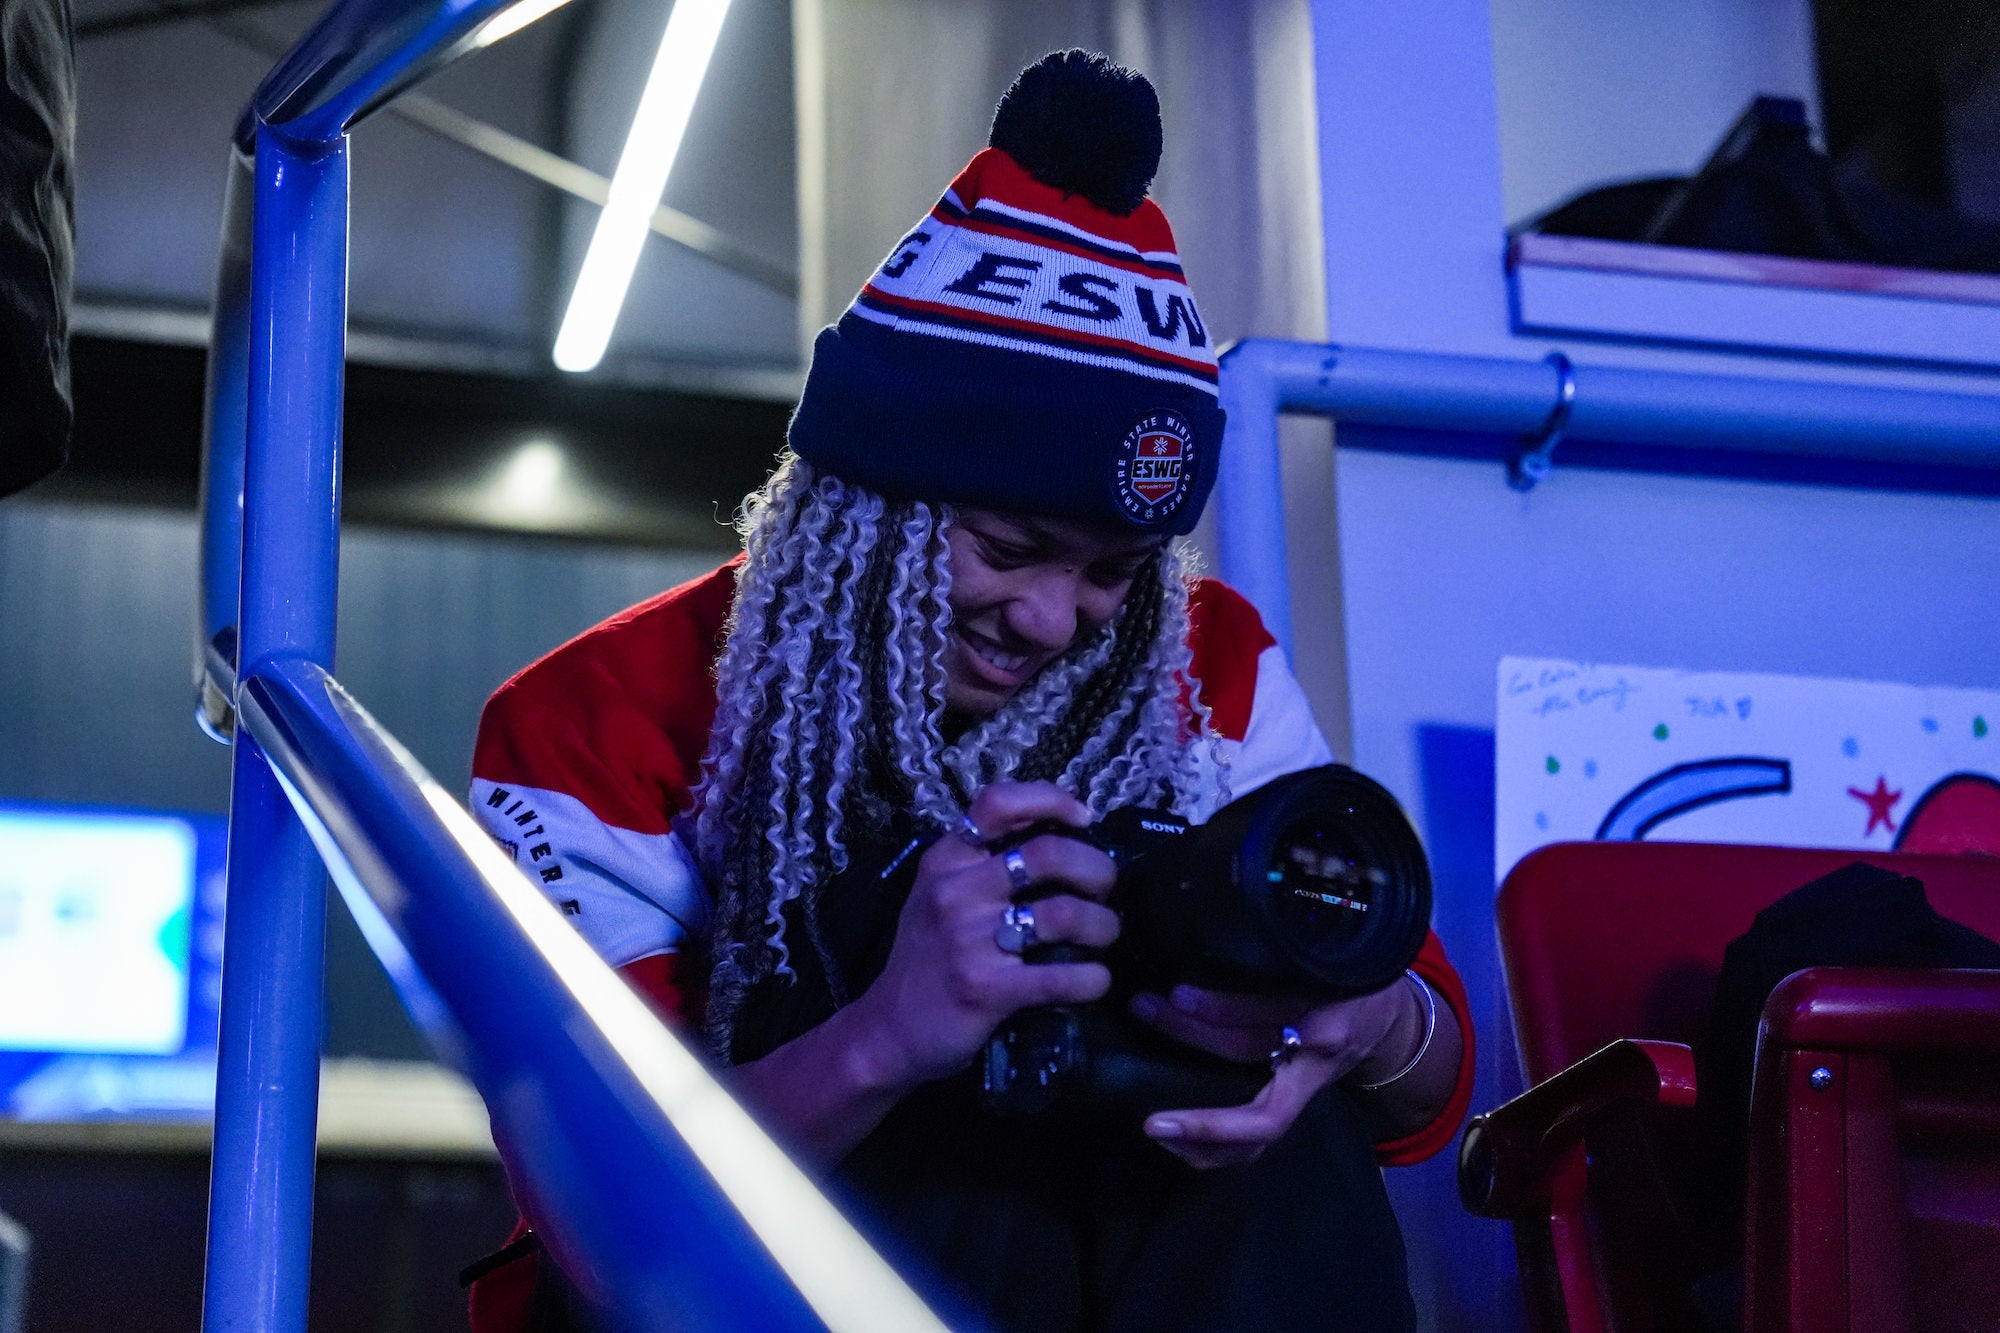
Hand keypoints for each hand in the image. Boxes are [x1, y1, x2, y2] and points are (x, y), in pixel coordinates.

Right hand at [846, 782, 1121, 1089]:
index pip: (1000, 802)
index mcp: (946, 860)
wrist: (888, 1031)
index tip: (1084, 820)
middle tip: (1105, 891)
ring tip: (1105, 936)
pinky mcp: (986, 989)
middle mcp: (956, 891)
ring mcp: (969, 939)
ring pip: (1065, 913)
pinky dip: (1093, 978)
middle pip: (1050, 853)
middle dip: (1097, 870)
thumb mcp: (937, 894)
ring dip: (1103, 925)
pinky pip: (1062, 976)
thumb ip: (981, 863)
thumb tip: (1060, 839)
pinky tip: (1095, 981)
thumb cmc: (925, 959)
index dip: (1052, 800)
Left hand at [1128, 978, 1422, 1169]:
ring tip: (1148, 1103)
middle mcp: (1316, 1058)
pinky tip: (1172, 1137)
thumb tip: (1220, 928)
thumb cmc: (1355, 982)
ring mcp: (1305, 1088)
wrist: (1389, 1025)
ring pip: (1253, 1125)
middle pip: (1247, 1053)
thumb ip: (1289, 951)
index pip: (1270, 1015)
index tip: (1177, 994)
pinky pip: (1253, 1141)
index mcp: (1329, 1017)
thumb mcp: (1334, 958)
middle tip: (1144, 1007)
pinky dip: (1211, 1145)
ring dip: (1196, 1121)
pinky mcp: (1291, 1105)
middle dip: (1190, 1032)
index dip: (1222, 1010)